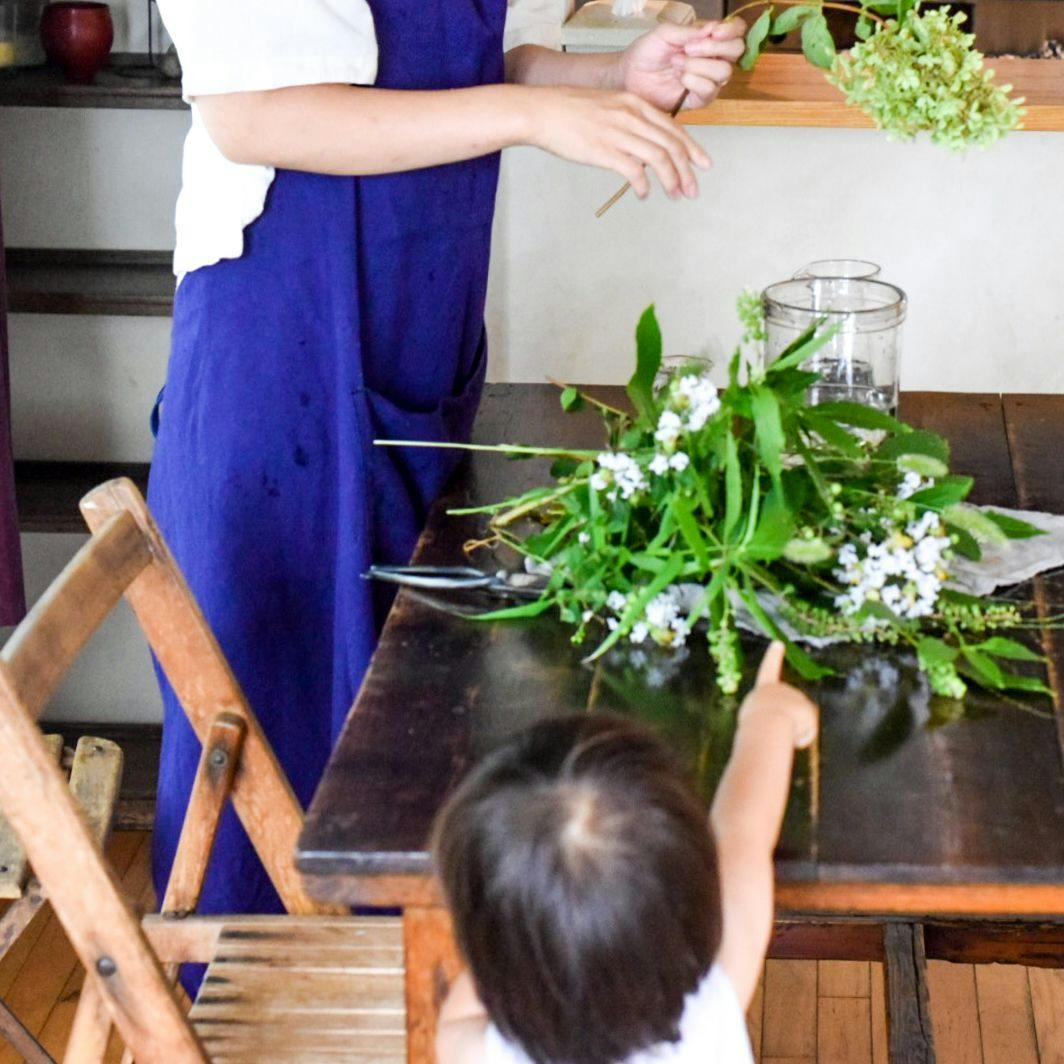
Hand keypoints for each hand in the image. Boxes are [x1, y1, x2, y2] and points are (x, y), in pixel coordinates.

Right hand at [522, 86, 710, 199]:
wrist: (543, 111)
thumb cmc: (570, 110)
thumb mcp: (608, 105)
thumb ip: (629, 120)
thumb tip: (642, 142)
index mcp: (635, 103)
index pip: (674, 128)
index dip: (692, 149)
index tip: (703, 164)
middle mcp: (633, 116)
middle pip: (672, 145)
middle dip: (687, 171)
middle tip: (693, 190)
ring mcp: (620, 133)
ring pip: (660, 159)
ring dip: (672, 181)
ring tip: (675, 195)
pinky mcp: (606, 151)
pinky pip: (635, 172)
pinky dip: (644, 186)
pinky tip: (644, 194)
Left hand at [618, 19, 747, 111]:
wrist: (630, 76)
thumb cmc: (647, 52)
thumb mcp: (666, 33)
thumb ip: (689, 31)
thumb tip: (712, 29)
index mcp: (709, 39)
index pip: (736, 32)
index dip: (732, 30)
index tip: (715, 32)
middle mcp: (713, 59)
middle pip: (736, 51)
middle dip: (715, 48)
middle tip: (689, 49)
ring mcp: (708, 80)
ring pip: (724, 72)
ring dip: (699, 65)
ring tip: (677, 64)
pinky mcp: (699, 100)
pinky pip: (709, 90)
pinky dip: (695, 81)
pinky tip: (680, 79)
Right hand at [738, 642, 818, 748]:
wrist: (766, 726)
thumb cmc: (754, 727)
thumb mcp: (753, 719)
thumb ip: (767, 715)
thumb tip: (781, 724)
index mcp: (764, 689)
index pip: (768, 669)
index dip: (773, 656)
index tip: (778, 643)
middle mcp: (781, 688)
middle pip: (787, 710)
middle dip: (782, 723)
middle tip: (771, 728)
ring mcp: (797, 697)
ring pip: (797, 722)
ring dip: (789, 732)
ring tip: (779, 731)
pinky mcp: (810, 709)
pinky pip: (807, 731)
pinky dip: (801, 738)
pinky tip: (793, 738)